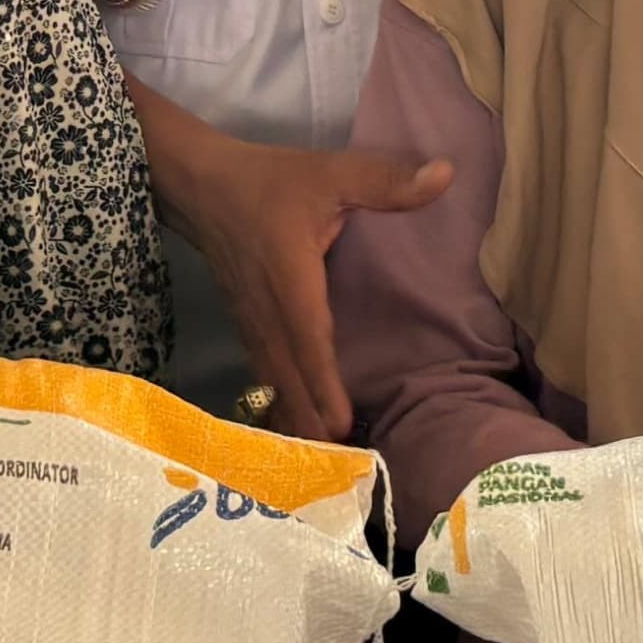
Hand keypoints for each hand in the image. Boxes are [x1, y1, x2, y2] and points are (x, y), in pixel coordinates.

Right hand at [139, 106, 448, 442]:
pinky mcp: (246, 324)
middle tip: (337, 470)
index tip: (338, 425)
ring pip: (274, 380)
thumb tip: (446, 175)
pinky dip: (279, 402)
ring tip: (318, 465)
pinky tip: (293, 426)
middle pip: (289, 377)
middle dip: (310, 422)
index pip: (308, 338)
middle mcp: (267, 310)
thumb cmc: (267, 181)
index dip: (321, 383)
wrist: (197, 184)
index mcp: (290, 279)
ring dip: (294, 419)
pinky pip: (264, 372)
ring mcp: (252, 322)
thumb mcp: (329, 172)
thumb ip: (384, 180)